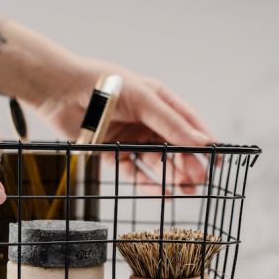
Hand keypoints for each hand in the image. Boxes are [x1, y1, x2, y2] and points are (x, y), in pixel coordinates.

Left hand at [26, 57, 216, 193]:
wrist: (60, 90)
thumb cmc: (104, 85)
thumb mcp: (144, 100)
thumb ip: (171, 123)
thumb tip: (202, 141)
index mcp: (158, 101)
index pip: (188, 124)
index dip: (204, 142)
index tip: (218, 160)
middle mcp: (146, 120)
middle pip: (173, 147)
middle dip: (188, 164)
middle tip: (198, 181)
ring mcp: (129, 137)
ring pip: (156, 162)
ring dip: (171, 176)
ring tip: (184, 191)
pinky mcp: (110, 152)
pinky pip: (133, 172)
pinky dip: (147, 184)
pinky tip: (161, 194)